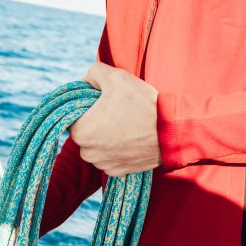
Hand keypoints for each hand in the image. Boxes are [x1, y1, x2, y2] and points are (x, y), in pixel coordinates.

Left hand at [71, 62, 161, 176]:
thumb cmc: (143, 104)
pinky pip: (110, 157)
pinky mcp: (118, 172)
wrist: (172, 132)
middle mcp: (88, 153)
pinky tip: (131, 137)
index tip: (103, 101)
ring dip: (105, 136)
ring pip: (96, 146)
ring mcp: (104, 165)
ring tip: (126, 123)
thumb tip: (85, 80)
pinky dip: (117, 148)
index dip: (87, 106)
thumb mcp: (116, 77)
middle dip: (95, 121)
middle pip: (84, 131)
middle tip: (116, 110)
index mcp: (81, 132)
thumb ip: (93, 73)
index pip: (73, 116)